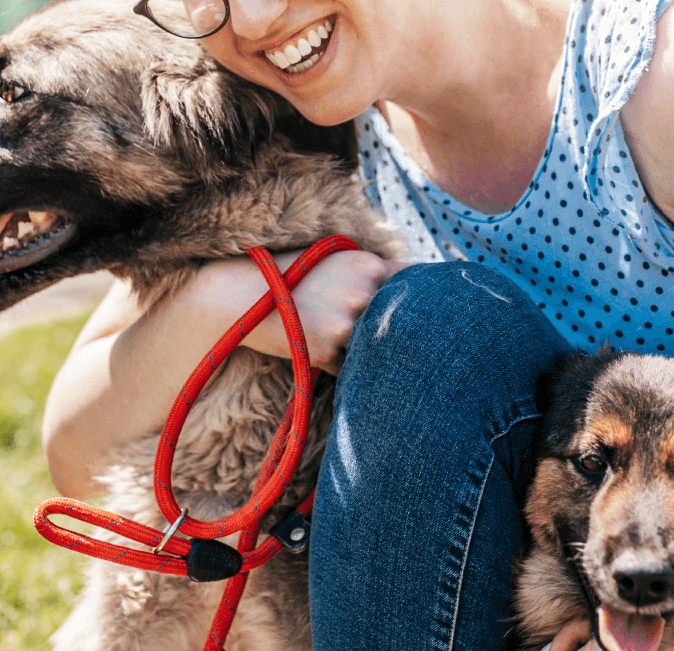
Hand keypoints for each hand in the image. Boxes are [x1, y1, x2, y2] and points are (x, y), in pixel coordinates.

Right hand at [189, 249, 409, 374]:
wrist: (238, 294)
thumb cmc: (287, 274)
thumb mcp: (333, 259)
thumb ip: (371, 273)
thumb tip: (413, 289)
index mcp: (369, 265)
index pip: (418, 284)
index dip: (429, 299)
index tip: (435, 311)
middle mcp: (363, 293)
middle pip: (405, 322)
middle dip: (403, 332)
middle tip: (404, 342)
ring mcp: (346, 324)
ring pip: (379, 348)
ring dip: (372, 353)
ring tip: (348, 347)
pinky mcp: (326, 352)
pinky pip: (352, 369)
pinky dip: (346, 367)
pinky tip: (323, 353)